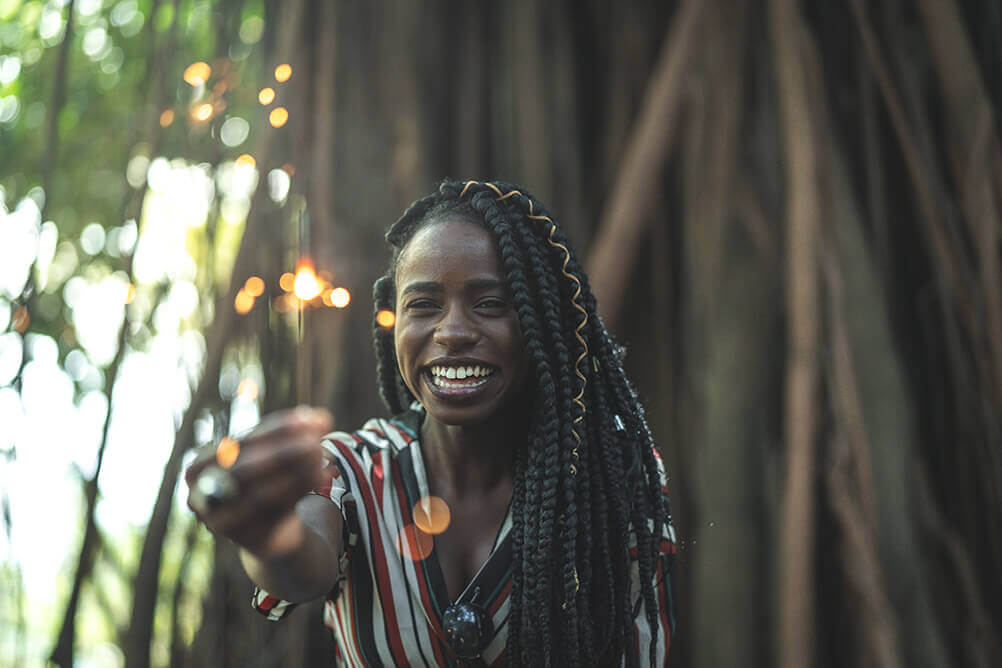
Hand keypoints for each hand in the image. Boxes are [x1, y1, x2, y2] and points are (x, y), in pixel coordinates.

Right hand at [185, 406, 333, 557]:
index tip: (307, 419)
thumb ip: (297, 432)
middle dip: (283, 452)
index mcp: (201, 465)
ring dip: (296, 473)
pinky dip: (300, 492)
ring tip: (321, 456)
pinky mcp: (247, 539)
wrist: (269, 527)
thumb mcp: (277, 450)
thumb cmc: (266, 477)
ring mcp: (222, 521)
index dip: (275, 428)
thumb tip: (321, 418)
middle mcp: (203, 494)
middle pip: (244, 469)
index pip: (239, 441)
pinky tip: (322, 476)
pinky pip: (275, 514)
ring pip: (260, 495)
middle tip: (315, 441)